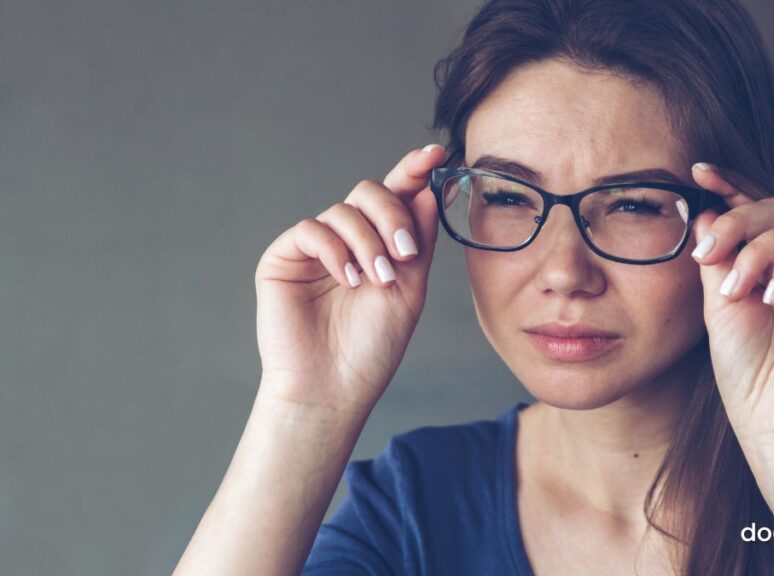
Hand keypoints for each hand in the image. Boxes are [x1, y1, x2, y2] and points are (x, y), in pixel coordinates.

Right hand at [253, 145, 445, 412]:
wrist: (335, 388)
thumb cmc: (372, 347)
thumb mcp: (410, 289)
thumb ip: (419, 239)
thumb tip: (430, 189)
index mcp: (379, 244)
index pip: (396, 197)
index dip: (413, 171)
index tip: (436, 154)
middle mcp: (347, 240)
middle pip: (369, 192)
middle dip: (392, 214)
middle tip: (405, 252)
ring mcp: (315, 248)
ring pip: (343, 211)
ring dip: (368, 242)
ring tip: (377, 281)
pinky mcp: (284, 258)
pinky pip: (311, 229)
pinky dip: (336, 250)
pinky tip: (349, 279)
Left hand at [689, 162, 773, 452]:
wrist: (770, 416)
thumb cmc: (745, 368)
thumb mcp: (717, 301)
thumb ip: (716, 256)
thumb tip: (707, 209)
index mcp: (770, 263)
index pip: (753, 210)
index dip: (729, 185)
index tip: (696, 172)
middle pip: (772, 209)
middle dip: (734, 222)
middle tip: (706, 253)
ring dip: (754, 252)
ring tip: (734, 291)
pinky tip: (768, 297)